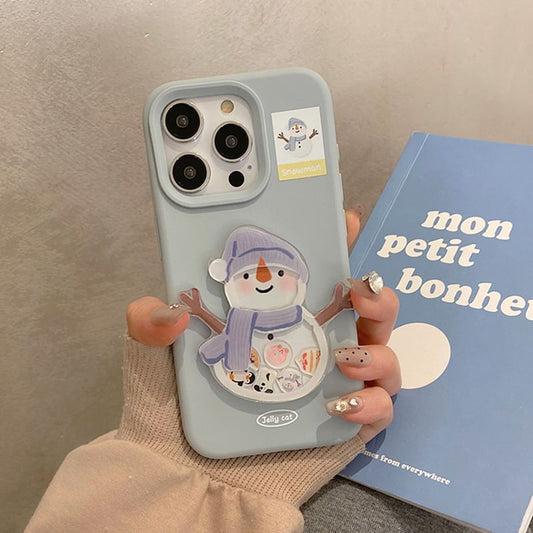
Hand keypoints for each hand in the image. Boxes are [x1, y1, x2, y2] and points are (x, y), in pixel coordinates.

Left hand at [126, 209, 399, 443]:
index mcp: (278, 321)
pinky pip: (380, 409)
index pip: (316, 276)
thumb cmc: (173, 418)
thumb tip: (165, 307)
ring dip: (378, 347)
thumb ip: (149, 326)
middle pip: (364, 312)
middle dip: (375, 293)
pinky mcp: (344, 427)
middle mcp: (311, 348)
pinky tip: (340, 401)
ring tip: (346, 355)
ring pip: (383, 354)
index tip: (342, 222)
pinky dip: (373, 401)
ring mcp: (333, 386)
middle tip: (357, 289)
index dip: (335, 246)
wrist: (186, 485)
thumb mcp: (153, 361)